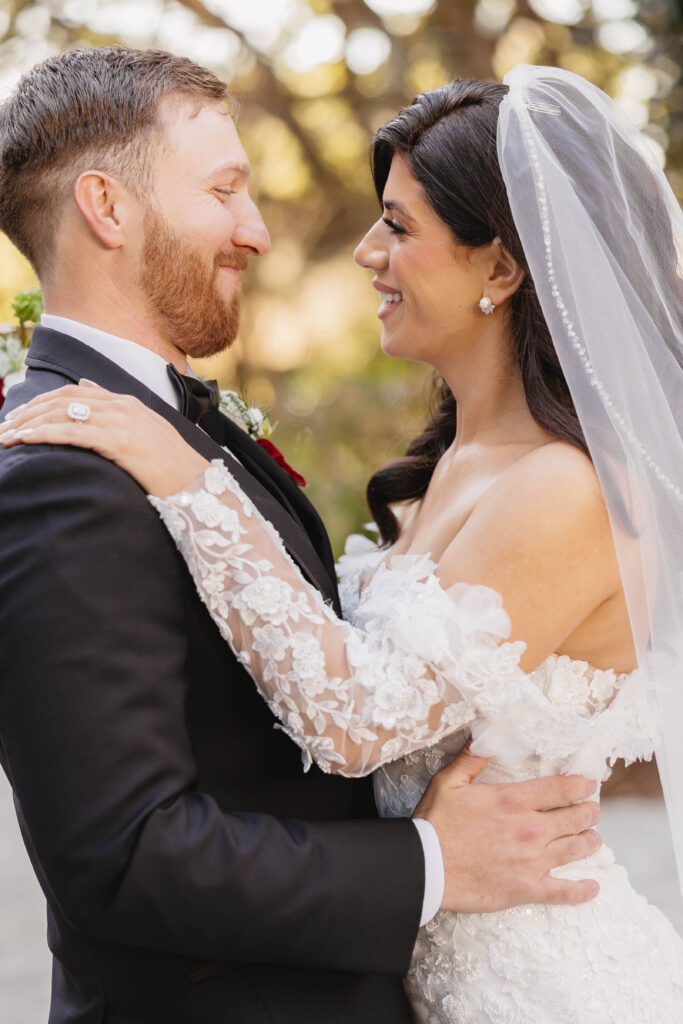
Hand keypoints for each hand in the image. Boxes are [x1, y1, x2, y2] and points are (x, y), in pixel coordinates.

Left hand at [0, 381, 208, 497]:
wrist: (198, 485)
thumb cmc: (173, 467)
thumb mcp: (146, 432)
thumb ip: (117, 410)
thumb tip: (87, 387)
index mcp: (129, 402)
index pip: (75, 392)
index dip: (43, 401)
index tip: (21, 415)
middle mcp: (123, 406)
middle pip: (63, 400)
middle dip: (29, 412)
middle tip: (6, 426)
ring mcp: (122, 422)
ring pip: (62, 414)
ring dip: (28, 424)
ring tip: (6, 436)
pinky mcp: (119, 442)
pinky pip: (71, 433)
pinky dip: (42, 434)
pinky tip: (24, 440)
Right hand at [414, 744, 600, 912]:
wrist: (424, 867)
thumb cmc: (435, 822)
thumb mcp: (450, 781)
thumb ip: (473, 757)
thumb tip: (485, 730)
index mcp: (513, 800)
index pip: (560, 788)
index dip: (581, 785)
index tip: (590, 784)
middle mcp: (530, 829)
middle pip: (575, 818)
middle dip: (589, 812)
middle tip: (593, 810)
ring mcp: (531, 861)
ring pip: (575, 849)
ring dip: (589, 842)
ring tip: (594, 838)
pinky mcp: (527, 888)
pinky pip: (564, 891)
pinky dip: (582, 890)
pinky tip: (592, 887)